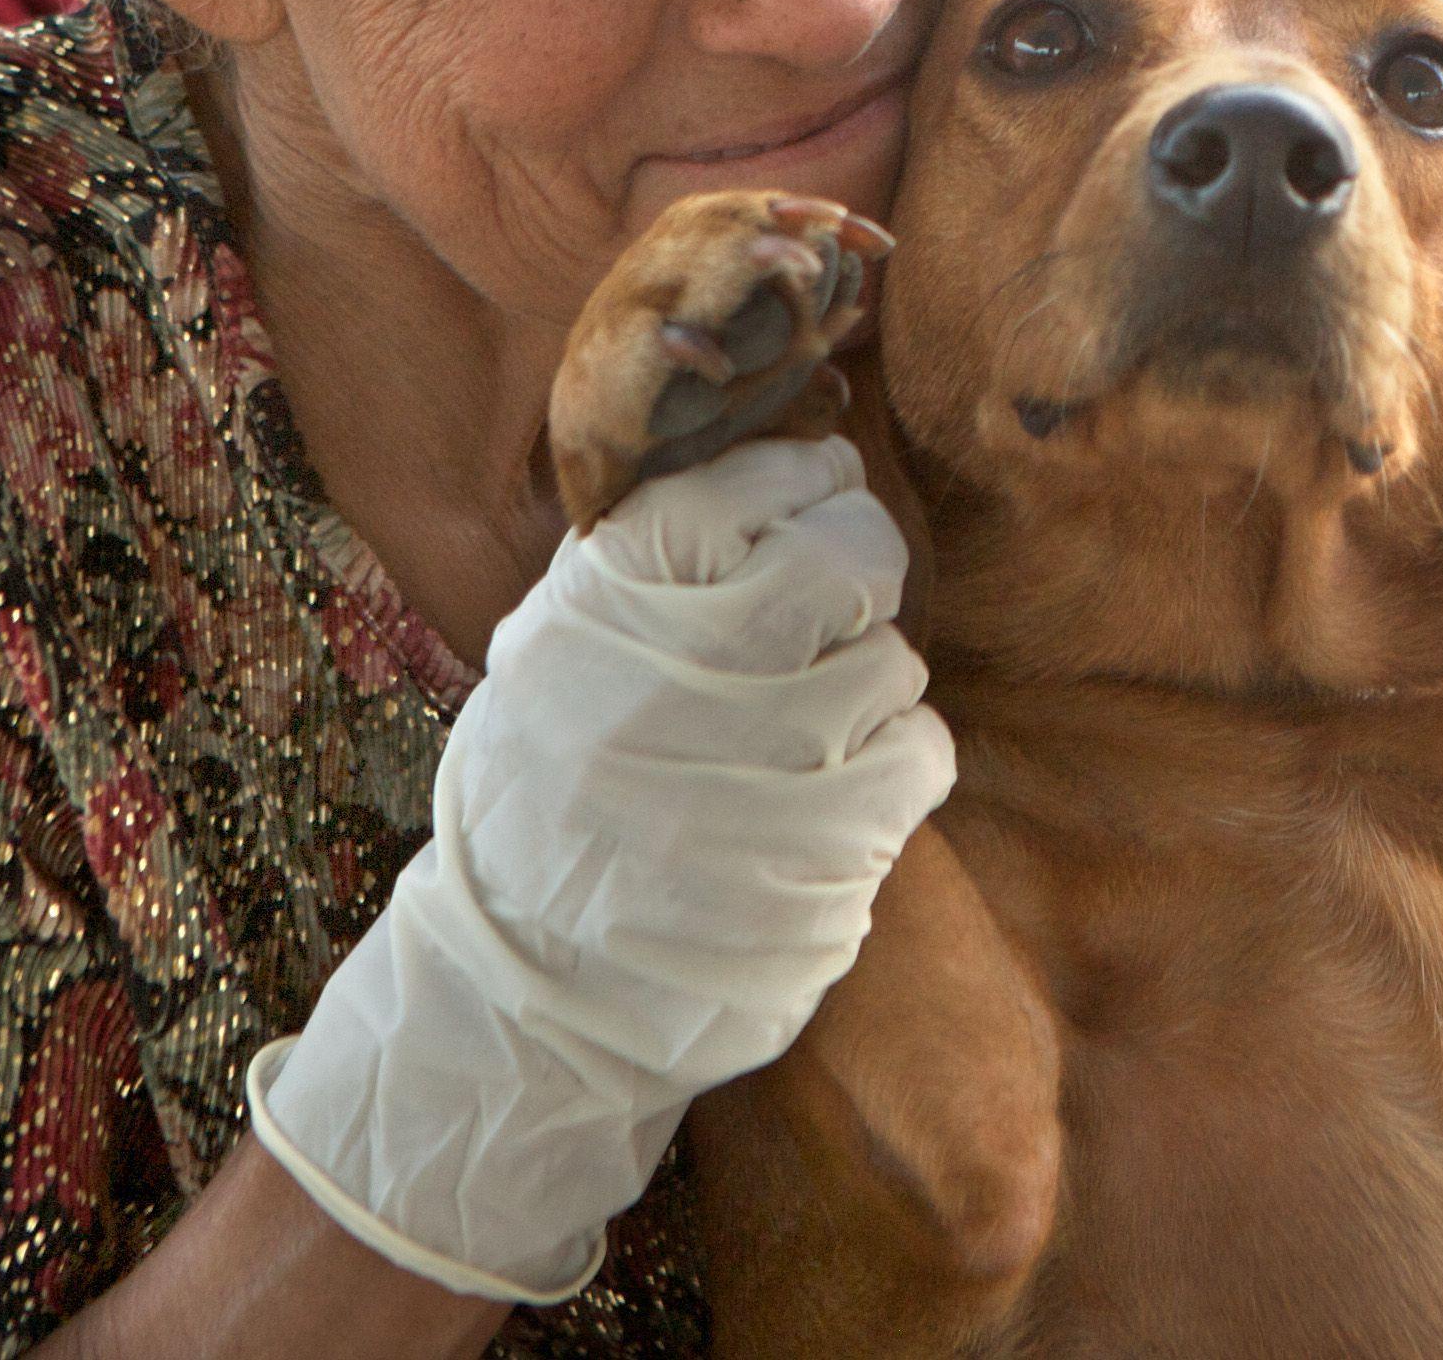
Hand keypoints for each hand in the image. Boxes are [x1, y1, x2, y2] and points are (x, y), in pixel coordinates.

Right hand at [247, 437, 953, 1299]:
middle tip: (837, 595)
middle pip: (846, 555)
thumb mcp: (554, 653)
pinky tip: (842, 785)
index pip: (746, 482)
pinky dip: (897, 760)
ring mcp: (754, 779)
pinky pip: (918, 759)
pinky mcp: (818, 868)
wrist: (524, 994)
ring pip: (892, 662)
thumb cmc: (548, 800)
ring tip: (808, 723)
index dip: (799, 477)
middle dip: (859, 558)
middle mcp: (678, 683)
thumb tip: (784, 448)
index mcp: (602, 615)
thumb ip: (648, 555)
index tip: (810, 495)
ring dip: (867, 680)